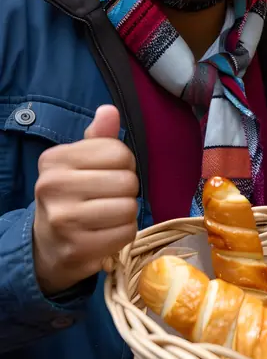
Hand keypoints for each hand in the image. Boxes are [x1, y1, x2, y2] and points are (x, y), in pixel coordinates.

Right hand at [33, 105, 138, 294]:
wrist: (47, 245)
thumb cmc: (71, 196)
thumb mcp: (80, 163)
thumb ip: (99, 138)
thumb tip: (109, 111)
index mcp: (56, 159)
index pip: (119, 152)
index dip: (124, 164)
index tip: (108, 174)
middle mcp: (53, 186)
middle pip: (127, 181)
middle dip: (127, 190)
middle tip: (109, 198)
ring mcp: (63, 219)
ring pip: (129, 208)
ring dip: (126, 213)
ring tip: (107, 216)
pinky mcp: (77, 247)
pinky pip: (126, 233)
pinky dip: (123, 234)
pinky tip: (105, 233)